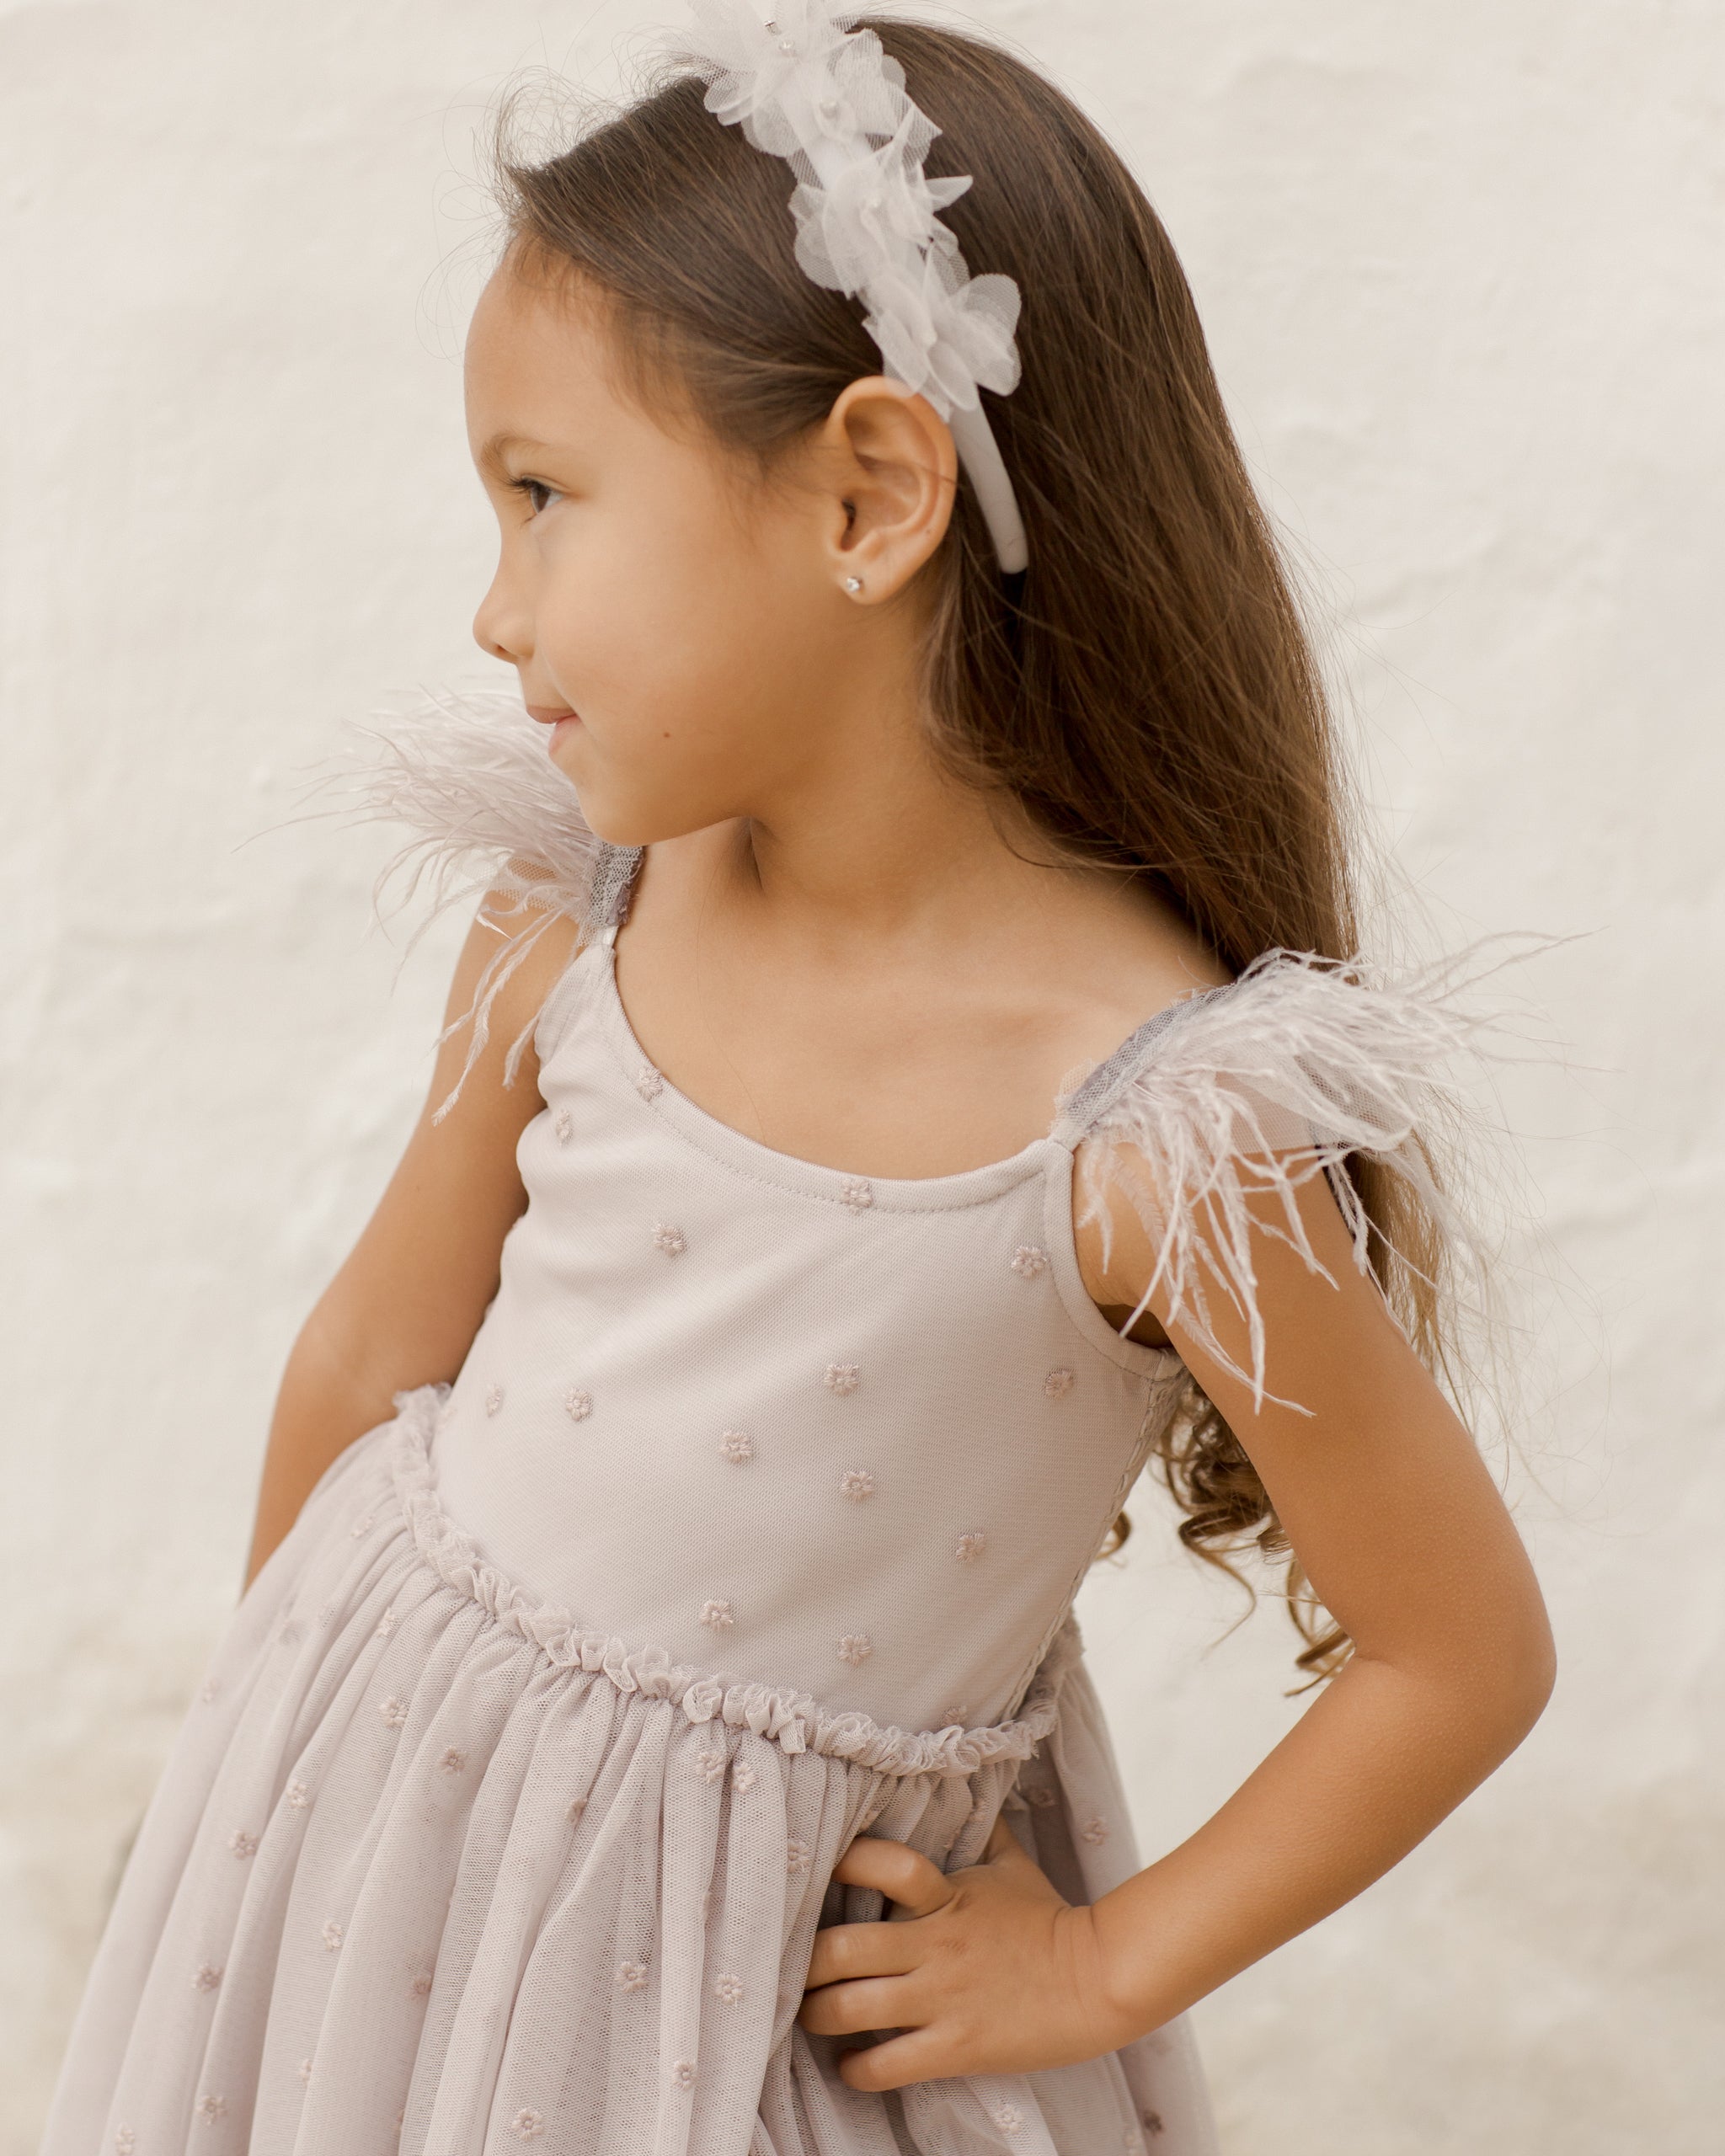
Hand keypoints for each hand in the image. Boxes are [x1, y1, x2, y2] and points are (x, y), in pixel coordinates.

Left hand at [795, 1815, 1143, 2091]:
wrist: (1098, 1980)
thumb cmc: (1050, 1918)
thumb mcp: (1011, 1864)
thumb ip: (980, 1830)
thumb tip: (964, 1786)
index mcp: (946, 1894)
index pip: (885, 1865)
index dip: (845, 1866)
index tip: (818, 1874)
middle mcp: (935, 1944)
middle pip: (843, 1949)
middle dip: (805, 1962)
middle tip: (790, 1968)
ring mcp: (942, 1998)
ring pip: (852, 2008)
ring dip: (818, 2016)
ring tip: (808, 2017)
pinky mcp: (956, 2048)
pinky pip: (887, 2065)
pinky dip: (857, 2070)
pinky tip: (849, 2066)